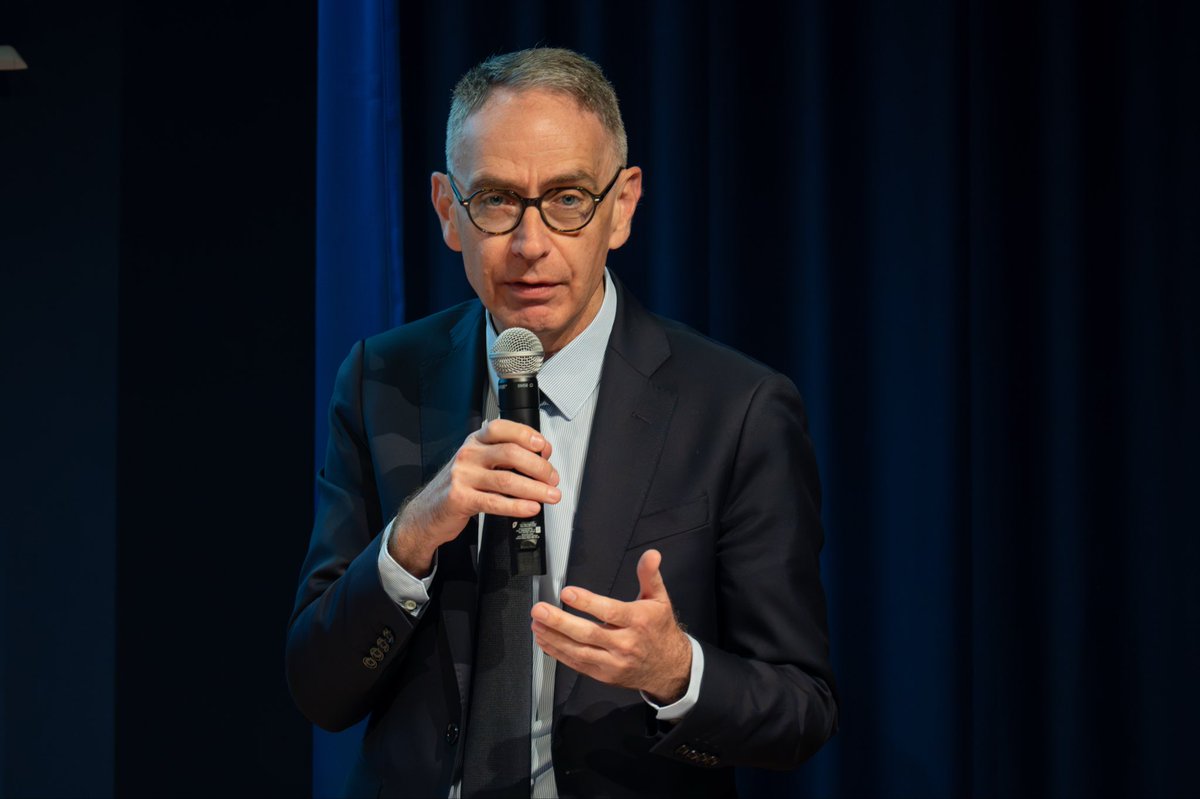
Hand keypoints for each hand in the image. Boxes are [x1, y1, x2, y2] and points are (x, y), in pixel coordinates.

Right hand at [389, 419, 559, 575]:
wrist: (429, 511)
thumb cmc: (459, 486)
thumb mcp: (479, 463)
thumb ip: (506, 457)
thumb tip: (541, 455)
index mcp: (475, 441)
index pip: (502, 428)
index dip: (527, 435)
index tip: (545, 448)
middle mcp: (468, 454)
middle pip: (510, 453)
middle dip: (539, 467)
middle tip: (552, 479)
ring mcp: (462, 476)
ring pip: (507, 480)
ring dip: (535, 489)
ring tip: (550, 495)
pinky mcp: (460, 498)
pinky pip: (495, 502)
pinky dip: (518, 506)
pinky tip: (531, 508)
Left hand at [531, 549, 691, 703]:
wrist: (669, 667)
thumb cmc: (660, 630)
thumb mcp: (659, 599)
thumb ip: (649, 575)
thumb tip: (651, 555)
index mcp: (638, 622)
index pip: (609, 612)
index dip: (587, 602)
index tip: (567, 593)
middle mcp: (625, 644)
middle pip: (588, 633)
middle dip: (560, 621)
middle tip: (540, 610)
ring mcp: (613, 662)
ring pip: (579, 651)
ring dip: (554, 638)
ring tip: (537, 624)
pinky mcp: (604, 674)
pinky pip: (578, 664)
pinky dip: (559, 653)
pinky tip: (545, 641)